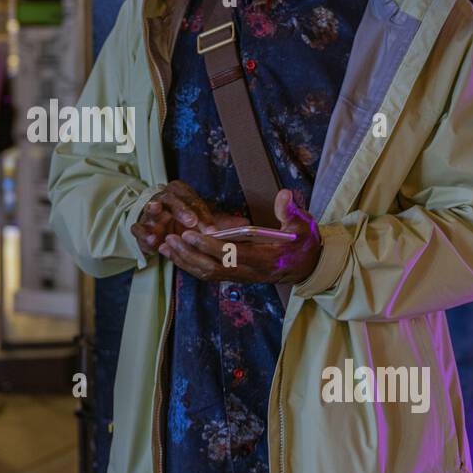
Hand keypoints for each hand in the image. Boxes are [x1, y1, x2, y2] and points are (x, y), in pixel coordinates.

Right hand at [129, 180, 231, 256]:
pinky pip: (138, 227)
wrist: (156, 221)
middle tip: (192, 223)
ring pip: (151, 209)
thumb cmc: (183, 218)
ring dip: (155, 216)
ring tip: (160, 224)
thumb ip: (221, 222)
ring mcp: (149, 210)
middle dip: (181, 211)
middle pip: (171, 199)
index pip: (193, 200)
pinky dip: (144, 234)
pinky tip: (153, 242)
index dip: (203, 214)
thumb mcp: (202, 218)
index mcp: (181, 193)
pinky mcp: (139, 224)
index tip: (212, 229)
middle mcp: (164, 198)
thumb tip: (246, 225)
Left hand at [157, 188, 321, 286]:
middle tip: (171, 238)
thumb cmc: (303, 243)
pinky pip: (208, 274)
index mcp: (267, 259)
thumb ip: (291, 211)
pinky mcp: (235, 277)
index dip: (210, 246)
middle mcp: (251, 272)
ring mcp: (242, 277)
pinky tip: (174, 253)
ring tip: (165, 245)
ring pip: (208, 273)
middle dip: (190, 254)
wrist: (308, 267)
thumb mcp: (303, 225)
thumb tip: (283, 195)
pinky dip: (189, 265)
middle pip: (214, 268)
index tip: (191, 233)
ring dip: (185, 261)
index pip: (233, 255)